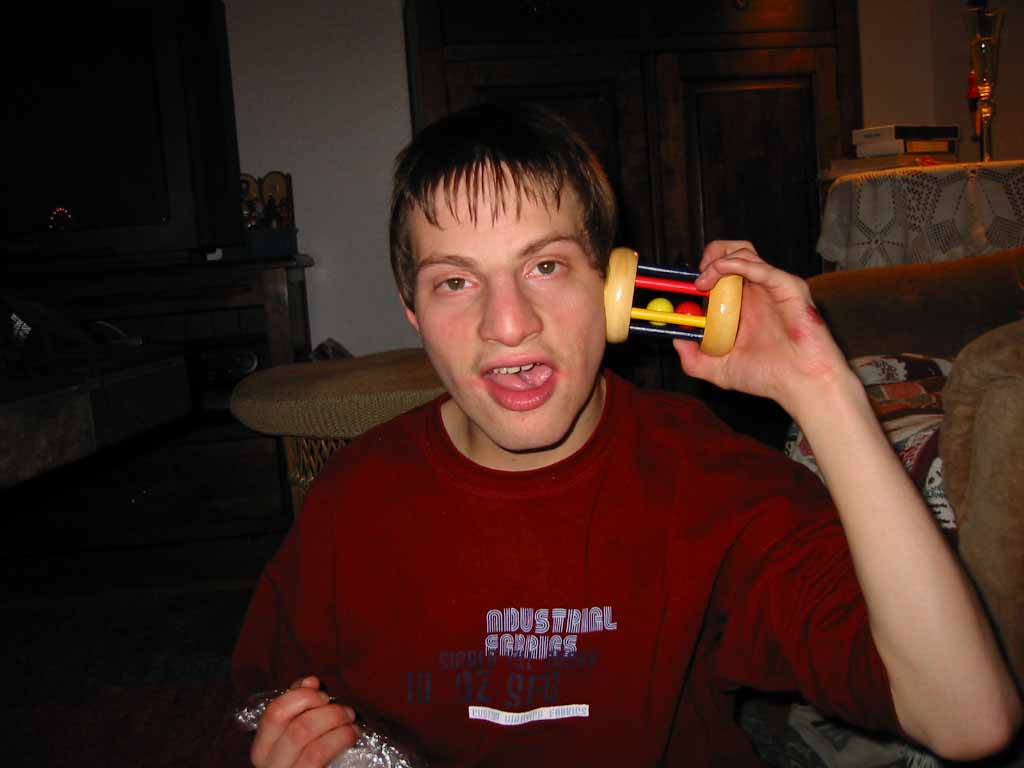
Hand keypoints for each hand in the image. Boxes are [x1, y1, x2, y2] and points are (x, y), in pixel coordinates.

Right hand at [251, 676, 359, 767]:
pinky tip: (352, 735)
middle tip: (345, 711)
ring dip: (335, 723)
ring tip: (351, 722)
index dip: (301, 696)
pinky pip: (317, 755)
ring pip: (306, 739)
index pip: (274, 712)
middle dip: (326, 711)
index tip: (322, 692)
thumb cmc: (308, 760)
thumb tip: (310, 681)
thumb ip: (300, 706)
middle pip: (295, 725)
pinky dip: (339, 738)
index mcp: (262, 748)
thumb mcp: (297, 733)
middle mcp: (268, 765)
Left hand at [673, 240, 851, 415]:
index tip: (682, 288)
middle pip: (732, 254)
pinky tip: (716, 275)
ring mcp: (771, 287)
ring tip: (703, 282)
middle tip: (694, 277)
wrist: (801, 385)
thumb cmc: (770, 377)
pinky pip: (757, 265)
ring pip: (743, 252)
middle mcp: (756, 293)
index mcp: (742, 307)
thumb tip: (675, 340)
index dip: (699, 274)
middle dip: (709, 256)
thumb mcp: (718, 370)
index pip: (719, 275)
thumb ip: (693, 358)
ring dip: (717, 259)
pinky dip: (732, 264)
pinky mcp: (786, 285)